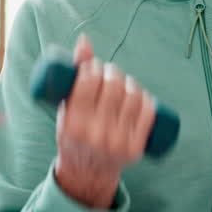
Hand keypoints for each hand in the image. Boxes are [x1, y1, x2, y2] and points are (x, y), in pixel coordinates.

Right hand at [53, 33, 156, 209]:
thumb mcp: (65, 109)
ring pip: (132, 96)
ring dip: (129, 83)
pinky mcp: (135, 148)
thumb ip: (73, 77)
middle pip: (113, 86)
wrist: (87, 171)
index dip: (92, 68)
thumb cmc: (74, 133)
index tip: (92, 68)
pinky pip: (147, 113)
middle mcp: (96, 134)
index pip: (88, 82)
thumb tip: (85, 40)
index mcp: (73, 124)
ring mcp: (118, 142)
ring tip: (122, 84)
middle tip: (109, 74)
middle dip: (112, 72)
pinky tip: (138, 96)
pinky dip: (144, 99)